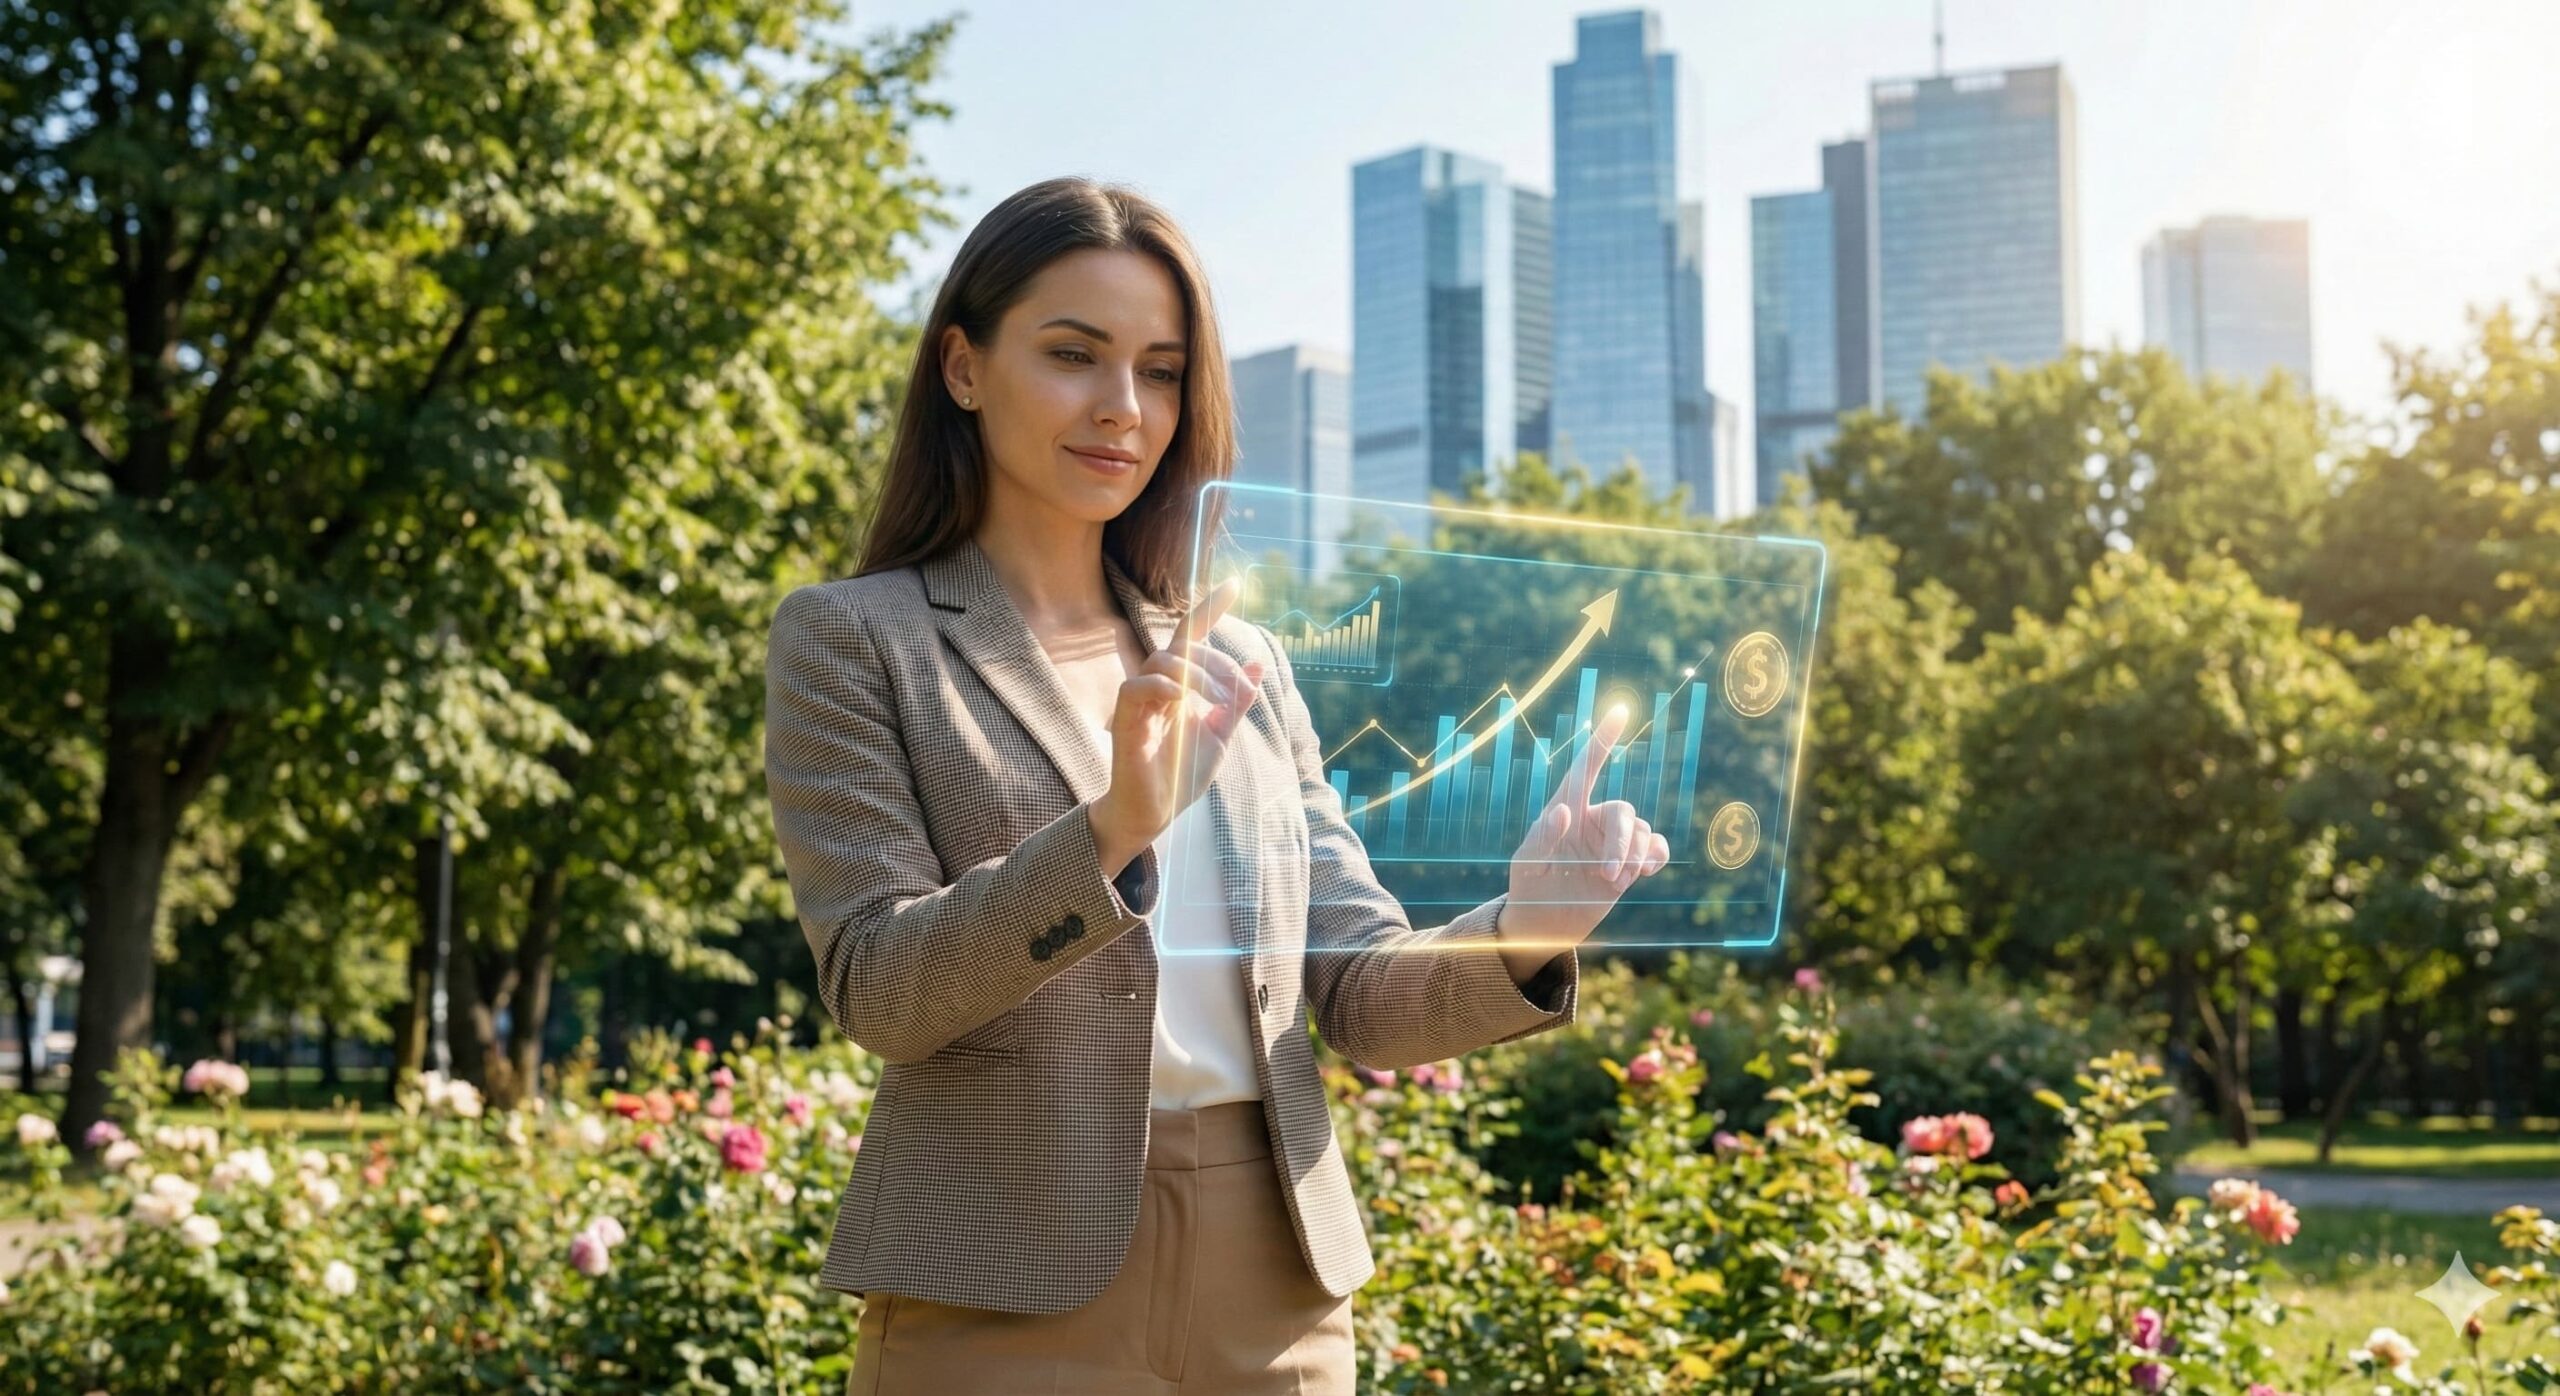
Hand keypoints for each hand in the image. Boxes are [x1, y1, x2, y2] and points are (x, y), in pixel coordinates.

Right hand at [1090, 575, 1263, 868]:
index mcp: (1178, 685)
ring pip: (1161, 661)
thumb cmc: (1181, 775)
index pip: (1190, 636)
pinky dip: (1164, 688)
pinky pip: (1137, 688)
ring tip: (1219, 699)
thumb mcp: (1221, 734)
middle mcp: (1156, 687)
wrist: (1156, 813)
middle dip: (1218, 662)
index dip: (1209, 608)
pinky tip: (1185, 701)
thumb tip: (1258, 665)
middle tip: (1241, 690)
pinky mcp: (1125, 721)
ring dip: (1198, 674)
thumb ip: (1236, 701)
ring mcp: (1138, 702)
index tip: (1235, 584)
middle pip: (1182, 647)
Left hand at [1497, 703, 1669, 974]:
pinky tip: (1645, 872)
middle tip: (1607, 875)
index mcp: (1565, 809)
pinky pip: (1654, 847)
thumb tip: (1564, 810)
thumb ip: (1543, 837)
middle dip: (1620, 842)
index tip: (1621, 710)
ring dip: (1632, 856)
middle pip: (1623, 811)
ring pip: (1640, 831)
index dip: (1604, 739)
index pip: (1587, 767)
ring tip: (1613, 881)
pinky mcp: (1628, 864)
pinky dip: (1655, 857)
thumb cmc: (1528, 888)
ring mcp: (1611, 842)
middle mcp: (1591, 820)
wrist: (1544, 924)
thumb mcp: (1527, 863)